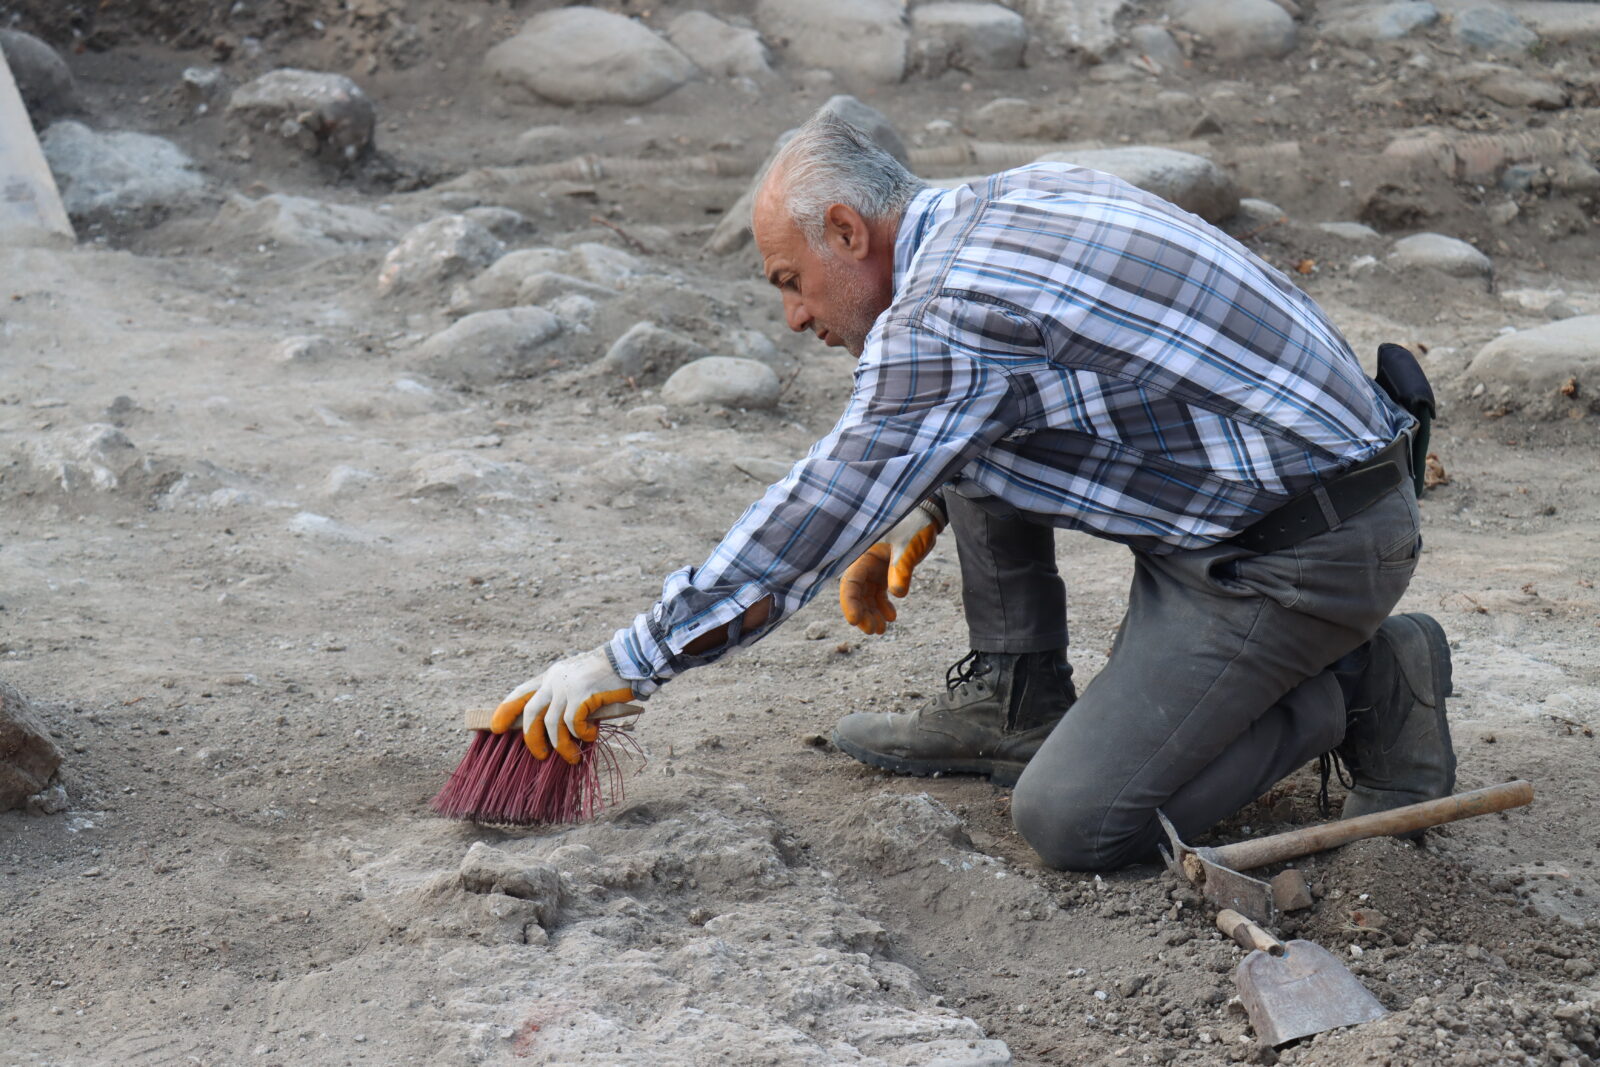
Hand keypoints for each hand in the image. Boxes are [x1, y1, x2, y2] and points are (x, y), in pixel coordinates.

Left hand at [491, 647, 633, 764]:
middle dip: (532, 739)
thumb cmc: (609, 676)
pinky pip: (573, 723)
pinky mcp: (582, 694)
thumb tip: (555, 731)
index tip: (496, 727)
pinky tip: (590, 735)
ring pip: (552, 724)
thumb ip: (565, 699)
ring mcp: (568, 686)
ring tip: (572, 756)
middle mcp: (555, 679)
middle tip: (540, 755)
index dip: (506, 710)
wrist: (631, 660)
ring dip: (561, 745)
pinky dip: (580, 734)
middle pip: (531, 713)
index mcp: (552, 676)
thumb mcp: (580, 684)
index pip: (521, 692)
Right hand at [839, 503, 942, 634]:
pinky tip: (892, 616)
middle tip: (873, 630)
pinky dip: (883, 605)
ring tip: (881, 629)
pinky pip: (879, 592)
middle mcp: (864, 561)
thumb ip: (901, 568)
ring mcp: (874, 567)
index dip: (850, 603)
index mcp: (863, 553)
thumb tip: (897, 594)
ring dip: (872, 612)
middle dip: (862, 612)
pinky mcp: (885, 571)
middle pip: (857, 592)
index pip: (851, 581)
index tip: (855, 621)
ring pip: (867, 595)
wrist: (927, 517)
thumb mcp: (907, 546)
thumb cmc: (914, 525)